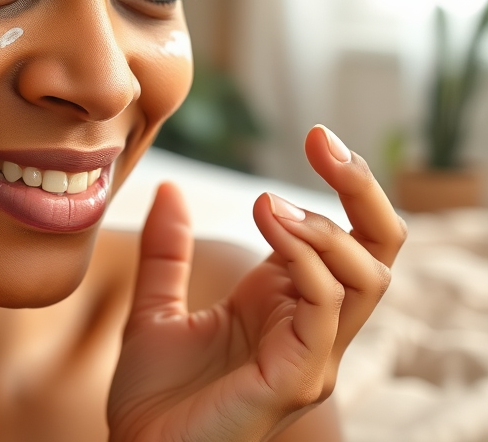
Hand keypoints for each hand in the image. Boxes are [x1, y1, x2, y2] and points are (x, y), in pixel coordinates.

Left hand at [107, 125, 405, 441]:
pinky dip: (306, 258)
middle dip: (361, 190)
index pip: (349, 238)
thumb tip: (172, 189)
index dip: (342, 185)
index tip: (313, 135)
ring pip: (367, 277)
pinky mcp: (297, 379)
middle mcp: (312, 328)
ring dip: (323, 223)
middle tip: (322, 141)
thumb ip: (168, 251)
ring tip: (266, 203)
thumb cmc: (154, 397)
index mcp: (286, 307)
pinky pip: (325, 307)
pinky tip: (265, 223)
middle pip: (379, 252)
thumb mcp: (155, 307)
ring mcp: (312, 356)